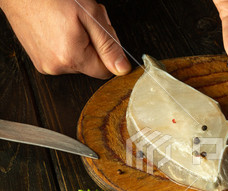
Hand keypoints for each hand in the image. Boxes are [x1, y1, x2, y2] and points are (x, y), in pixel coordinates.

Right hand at [0, 0, 130, 78]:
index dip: (109, 52)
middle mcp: (57, 67)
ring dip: (81, 43)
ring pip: (78, 61)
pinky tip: (60, 28)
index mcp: (71, 57)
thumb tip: (122, 69)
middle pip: (92, 65)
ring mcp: (46, 65)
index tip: (102, 34)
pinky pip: (64, 58)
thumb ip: (108, 45)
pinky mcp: (39, 61)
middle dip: (94, 45)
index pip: (106, 72)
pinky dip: (67, 45)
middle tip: (84, 22)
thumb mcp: (90, 15)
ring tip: (69, 22)